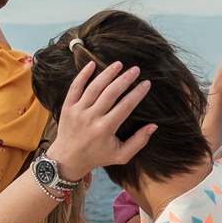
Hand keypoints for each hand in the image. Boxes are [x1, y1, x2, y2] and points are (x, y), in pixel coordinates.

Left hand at [48, 59, 155, 177]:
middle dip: (125, 79)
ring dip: (107, 73)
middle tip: (136, 69)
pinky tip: (92, 64)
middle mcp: (91, 118)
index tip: (147, 83)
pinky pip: (75, 87)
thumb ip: (139, 142)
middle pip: (111, 93)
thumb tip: (154, 126)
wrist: (67, 159)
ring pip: (94, 87)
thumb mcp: (121, 155)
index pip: (125, 106)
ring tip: (119, 64)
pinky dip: (83, 74)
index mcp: (105, 129)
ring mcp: (78, 111)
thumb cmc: (98, 156)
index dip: (137, 93)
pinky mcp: (67, 107)